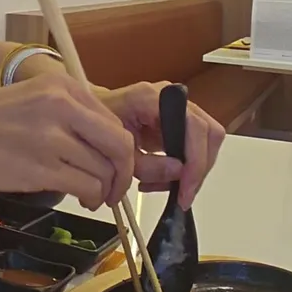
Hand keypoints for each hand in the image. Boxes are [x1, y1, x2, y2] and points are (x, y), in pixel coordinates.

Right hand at [0, 73, 135, 210]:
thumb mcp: (29, 101)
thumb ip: (66, 116)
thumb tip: (103, 148)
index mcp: (61, 86)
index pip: (113, 121)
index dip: (121, 150)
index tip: (114, 166)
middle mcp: (62, 105)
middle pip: (119, 145)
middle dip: (123, 173)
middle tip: (113, 189)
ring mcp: (53, 137)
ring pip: (105, 170)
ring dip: (104, 189)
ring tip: (91, 196)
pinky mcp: (43, 168)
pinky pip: (87, 186)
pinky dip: (90, 197)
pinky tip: (81, 199)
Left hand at [94, 81, 224, 209]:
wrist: (82, 117)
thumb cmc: (93, 128)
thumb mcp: (116, 153)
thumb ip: (148, 165)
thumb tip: (180, 172)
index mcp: (152, 98)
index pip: (193, 126)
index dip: (196, 160)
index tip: (187, 188)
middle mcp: (169, 98)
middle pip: (208, 133)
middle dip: (198, 168)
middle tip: (181, 194)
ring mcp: (175, 107)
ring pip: (205, 141)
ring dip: (190, 170)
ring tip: (162, 186)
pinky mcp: (175, 121)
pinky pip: (192, 145)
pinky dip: (183, 166)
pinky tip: (161, 179)